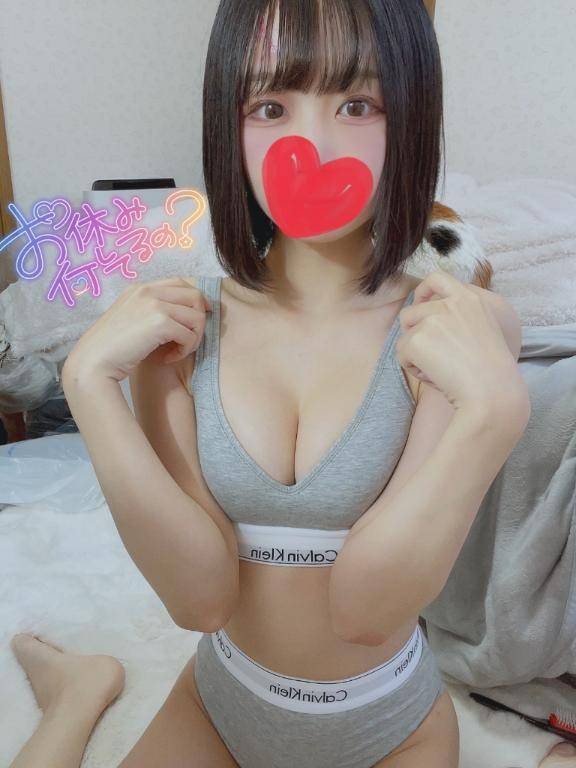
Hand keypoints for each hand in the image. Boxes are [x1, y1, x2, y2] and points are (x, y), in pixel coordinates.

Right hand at [62, 277, 211, 383]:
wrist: (93, 362)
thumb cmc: (110, 348)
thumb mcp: (129, 319)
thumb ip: (148, 312)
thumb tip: (178, 317)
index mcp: (140, 288)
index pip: (180, 283)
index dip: (196, 300)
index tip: (197, 319)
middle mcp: (148, 291)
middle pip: (195, 296)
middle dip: (199, 320)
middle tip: (188, 340)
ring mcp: (154, 305)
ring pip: (197, 317)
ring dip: (193, 338)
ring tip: (178, 352)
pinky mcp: (160, 323)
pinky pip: (190, 335)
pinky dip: (185, 350)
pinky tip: (169, 359)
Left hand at [395, 271, 527, 411]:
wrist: (492, 393)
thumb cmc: (492, 373)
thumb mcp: (485, 331)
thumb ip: (461, 318)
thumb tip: (430, 320)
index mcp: (471, 299)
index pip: (438, 278)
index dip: (423, 290)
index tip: (420, 303)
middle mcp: (451, 304)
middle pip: (411, 312)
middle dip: (414, 334)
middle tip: (433, 357)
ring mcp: (433, 319)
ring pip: (405, 335)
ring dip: (414, 353)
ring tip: (438, 369)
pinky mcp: (418, 339)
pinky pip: (401, 354)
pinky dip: (413, 369)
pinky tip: (434, 377)